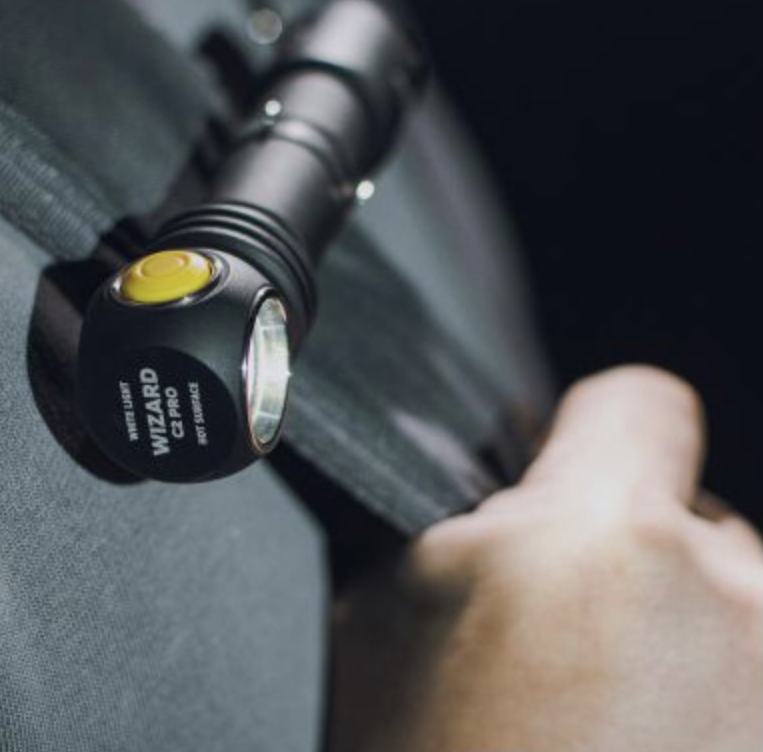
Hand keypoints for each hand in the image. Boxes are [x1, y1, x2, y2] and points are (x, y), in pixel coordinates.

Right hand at [330, 366, 762, 751]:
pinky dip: (731, 696)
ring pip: (745, 601)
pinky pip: (761, 664)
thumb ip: (461, 527)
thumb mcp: (390, 629)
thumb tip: (504, 483)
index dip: (599, 429)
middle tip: (583, 654)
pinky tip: (670, 742)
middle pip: (696, 514)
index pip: (640, 399)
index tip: (580, 469)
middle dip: (643, 561)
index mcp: (596, 540)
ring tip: (634, 728)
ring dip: (700, 639)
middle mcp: (730, 593)